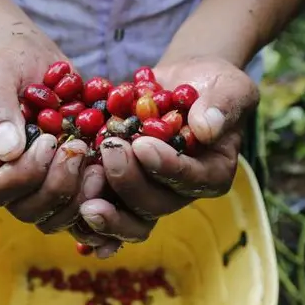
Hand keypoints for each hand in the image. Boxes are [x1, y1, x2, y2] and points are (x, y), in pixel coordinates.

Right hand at [0, 26, 95, 231]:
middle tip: (79, 148)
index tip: (49, 141)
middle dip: (57, 186)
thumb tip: (9, 151)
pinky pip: (81, 208)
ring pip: (56, 217)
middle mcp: (7, 180)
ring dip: (80, 196)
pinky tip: (112, 171)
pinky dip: (99, 197)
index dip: (23, 175)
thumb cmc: (8, 62)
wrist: (34, 57)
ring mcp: (38, 185)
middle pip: (27, 210)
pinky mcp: (67, 183)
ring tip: (98, 162)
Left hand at [75, 56, 259, 256]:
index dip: (166, 166)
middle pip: (156, 203)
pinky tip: (75, 215)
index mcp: (213, 173)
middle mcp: (182, 192)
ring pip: (131, 217)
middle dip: (130, 181)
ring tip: (84, 198)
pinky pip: (109, 212)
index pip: (190, 179)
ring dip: (108, 211)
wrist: (182, 84)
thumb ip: (222, 106)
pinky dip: (93, 220)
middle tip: (109, 150)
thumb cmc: (213, 85)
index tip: (142, 144)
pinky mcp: (125, 190)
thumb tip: (206, 128)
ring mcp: (151, 194)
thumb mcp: (229, 87)